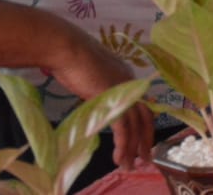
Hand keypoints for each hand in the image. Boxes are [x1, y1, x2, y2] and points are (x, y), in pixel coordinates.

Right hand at [51, 40, 154, 170]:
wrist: (66, 48)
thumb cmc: (70, 58)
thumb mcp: (89, 76)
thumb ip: (98, 89)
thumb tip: (95, 100)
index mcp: (125, 76)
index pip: (141, 103)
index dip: (142, 123)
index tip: (140, 139)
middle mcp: (129, 82)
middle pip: (145, 115)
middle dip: (146, 139)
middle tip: (144, 158)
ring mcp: (123, 90)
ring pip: (136, 125)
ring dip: (134, 148)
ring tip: (128, 165)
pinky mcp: (115, 98)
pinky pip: (124, 128)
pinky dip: (123, 145)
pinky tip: (118, 157)